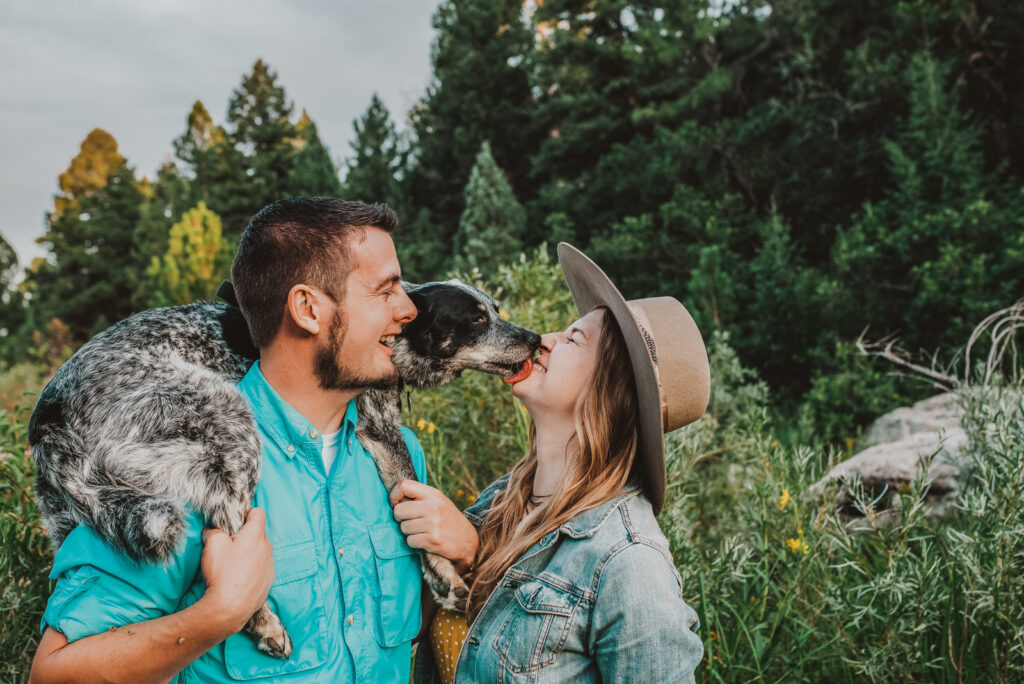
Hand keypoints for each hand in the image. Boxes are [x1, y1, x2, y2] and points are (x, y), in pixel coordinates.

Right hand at [199, 508, 274, 631]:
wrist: (229, 608)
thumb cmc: (222, 573)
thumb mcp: (212, 544)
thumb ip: (213, 531)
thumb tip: (212, 531)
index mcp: (256, 535)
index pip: (258, 513)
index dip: (245, 514)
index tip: (234, 524)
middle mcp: (267, 548)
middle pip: (257, 534)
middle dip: (244, 537)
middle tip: (227, 547)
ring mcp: (269, 566)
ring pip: (259, 552)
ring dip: (248, 554)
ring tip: (231, 566)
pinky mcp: (268, 582)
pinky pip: (260, 569)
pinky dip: (251, 571)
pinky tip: (237, 580)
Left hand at [390, 480, 478, 572]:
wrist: (467, 541)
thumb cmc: (447, 520)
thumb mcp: (438, 502)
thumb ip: (420, 498)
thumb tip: (394, 499)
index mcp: (434, 494)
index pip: (404, 486)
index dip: (394, 495)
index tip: (396, 503)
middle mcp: (433, 507)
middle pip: (399, 510)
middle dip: (400, 518)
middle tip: (411, 520)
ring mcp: (433, 523)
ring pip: (403, 527)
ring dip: (408, 532)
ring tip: (421, 531)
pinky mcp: (433, 539)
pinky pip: (410, 540)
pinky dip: (414, 542)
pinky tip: (425, 540)